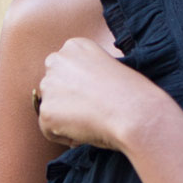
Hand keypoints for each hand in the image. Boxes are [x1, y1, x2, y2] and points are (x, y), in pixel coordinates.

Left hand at [35, 37, 161, 150]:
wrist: (136, 113)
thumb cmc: (133, 95)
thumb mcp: (111, 69)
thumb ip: (88, 75)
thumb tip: (76, 95)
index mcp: (75, 46)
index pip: (65, 70)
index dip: (81, 88)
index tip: (97, 98)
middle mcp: (57, 61)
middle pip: (53, 87)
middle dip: (68, 101)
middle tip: (92, 113)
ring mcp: (49, 86)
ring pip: (51, 108)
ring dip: (66, 119)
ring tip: (91, 123)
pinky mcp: (46, 112)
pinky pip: (48, 130)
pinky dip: (65, 136)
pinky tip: (85, 134)